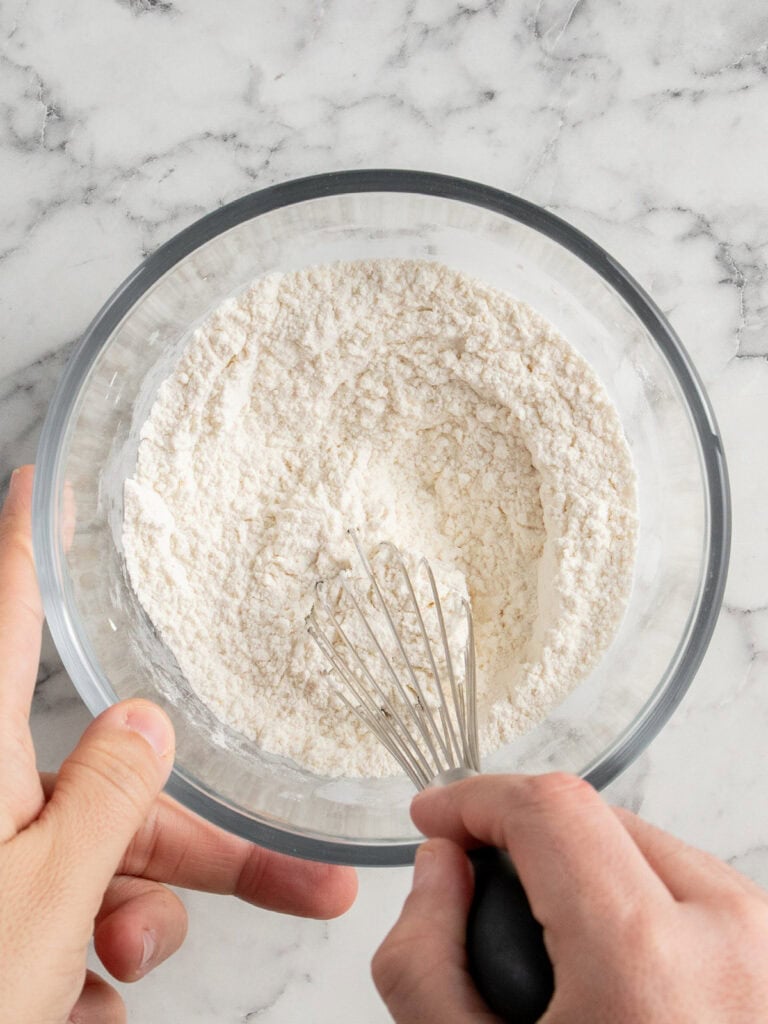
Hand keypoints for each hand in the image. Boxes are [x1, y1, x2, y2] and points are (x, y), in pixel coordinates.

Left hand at [0, 466, 356, 1023]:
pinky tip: (68, 1016)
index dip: (26, 539)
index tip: (36, 479)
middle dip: (206, 853)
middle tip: (312, 886)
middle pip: (117, 790)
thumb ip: (108, 801)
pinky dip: (84, 973)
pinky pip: (69, 924)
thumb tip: (147, 720)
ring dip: (134, 932)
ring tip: (102, 993)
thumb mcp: (44, 898)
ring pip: (106, 872)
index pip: (8, 614)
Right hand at [372, 773, 767, 1022]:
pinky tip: (610, 976)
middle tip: (481, 897)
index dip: (475, 799)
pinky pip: (691, 890)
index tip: (438, 818)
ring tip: (554, 956)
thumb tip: (440, 866)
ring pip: (646, 848)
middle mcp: (732, 939)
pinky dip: (634, 905)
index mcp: (649, 966)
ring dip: (582, 873)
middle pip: (597, 819)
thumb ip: (425, 958)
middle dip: (525, 841)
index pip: (550, 808)